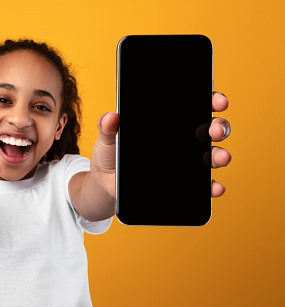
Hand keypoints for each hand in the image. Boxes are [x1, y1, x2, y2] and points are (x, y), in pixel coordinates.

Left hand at [91, 91, 231, 198]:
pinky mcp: (184, 183)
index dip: (211, 99)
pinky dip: (212, 186)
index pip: (195, 104)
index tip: (217, 101)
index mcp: (167, 121)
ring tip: (220, 158)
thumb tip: (111, 117)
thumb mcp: (107, 138)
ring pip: (211, 155)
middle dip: (219, 126)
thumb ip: (107, 127)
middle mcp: (183, 139)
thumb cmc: (110, 154)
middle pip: (209, 128)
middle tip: (215, 130)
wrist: (105, 183)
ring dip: (220, 155)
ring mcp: (186, 161)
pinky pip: (203, 184)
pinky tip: (215, 187)